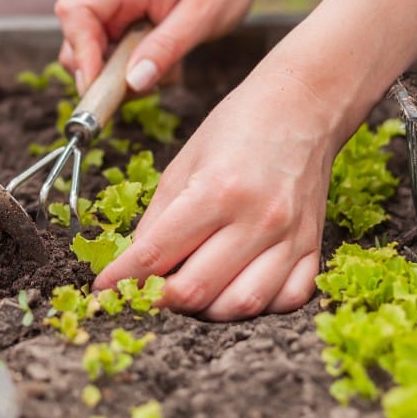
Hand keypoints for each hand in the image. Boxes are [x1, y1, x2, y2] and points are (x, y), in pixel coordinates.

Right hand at [55, 0, 257, 93]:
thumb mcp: (202, 17)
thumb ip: (167, 48)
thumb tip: (132, 83)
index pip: (76, 12)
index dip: (80, 51)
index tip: (98, 83)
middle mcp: (112, 0)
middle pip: (75, 42)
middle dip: (99, 74)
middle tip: (139, 88)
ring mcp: (116, 19)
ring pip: (92, 61)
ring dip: (120, 81)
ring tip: (163, 73)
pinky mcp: (124, 35)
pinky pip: (113, 67)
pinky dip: (134, 79)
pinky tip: (165, 68)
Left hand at [93, 69, 333, 320]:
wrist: (303, 106)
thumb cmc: (238, 126)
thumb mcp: (183, 162)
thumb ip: (157, 218)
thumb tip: (134, 264)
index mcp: (216, 191)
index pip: (156, 254)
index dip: (122, 279)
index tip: (103, 290)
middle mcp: (257, 219)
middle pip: (196, 290)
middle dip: (159, 300)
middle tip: (144, 293)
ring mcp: (291, 237)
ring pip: (242, 306)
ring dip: (206, 311)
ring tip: (188, 294)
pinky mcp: (314, 246)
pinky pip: (288, 300)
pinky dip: (257, 306)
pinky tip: (235, 289)